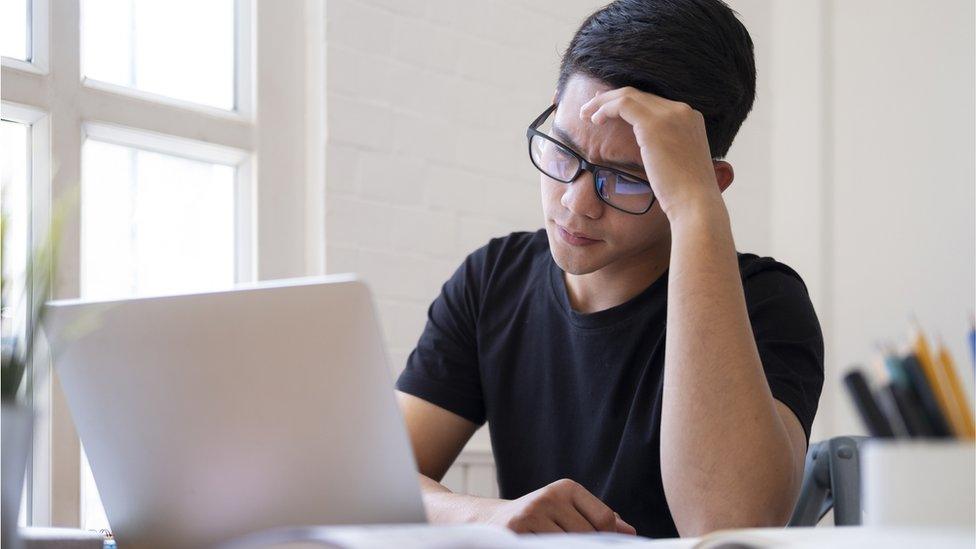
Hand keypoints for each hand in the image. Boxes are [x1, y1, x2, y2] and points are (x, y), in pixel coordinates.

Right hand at [484, 478, 636, 534]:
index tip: (596, 544)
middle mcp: (549, 496)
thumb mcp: (566, 511)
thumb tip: (629, 533)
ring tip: (553, 543)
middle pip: (588, 536)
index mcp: (566, 488)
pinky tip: (542, 545)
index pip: (605, 519)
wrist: (490, 522)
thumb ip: (597, 519)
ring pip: (567, 545)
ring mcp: (531, 514)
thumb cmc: (538, 520)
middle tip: (570, 544)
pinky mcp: (516, 531)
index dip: (606, 539)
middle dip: (585, 547)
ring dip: (563, 548)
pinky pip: (546, 547)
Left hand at [578, 87, 722, 217]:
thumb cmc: (684, 193)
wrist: (695, 202)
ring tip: (585, 114)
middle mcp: (682, 111)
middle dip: (612, 99)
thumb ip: (667, 147)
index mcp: (690, 119)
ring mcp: (670, 114)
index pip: (653, 102)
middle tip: (591, 108)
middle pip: (640, 95)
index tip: (608, 110)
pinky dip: (605, 109)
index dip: (628, 104)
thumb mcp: (678, 162)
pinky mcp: (654, 124)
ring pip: (628, 95)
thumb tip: (648, 147)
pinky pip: (622, 105)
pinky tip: (594, 120)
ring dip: (603, 102)